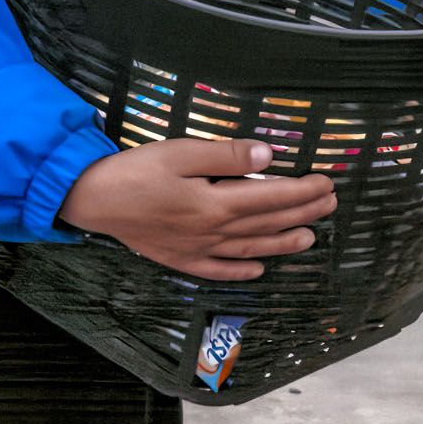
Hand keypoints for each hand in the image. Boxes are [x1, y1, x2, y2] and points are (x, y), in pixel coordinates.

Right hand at [59, 137, 337, 280]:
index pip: (272, 197)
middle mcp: (212, 232)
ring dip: (282, 243)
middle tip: (330, 205)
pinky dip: (240, 271)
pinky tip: (257, 270)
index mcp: (216, 204)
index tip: (327, 183)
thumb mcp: (182, 152)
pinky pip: (217, 270)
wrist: (92, 200)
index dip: (302, 191)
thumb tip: (270, 156)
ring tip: (309, 238)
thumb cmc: (137, 171)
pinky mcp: (179, 258)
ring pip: (249, 248)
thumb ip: (228, 156)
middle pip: (266, 223)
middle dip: (302, 213)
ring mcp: (196, 250)